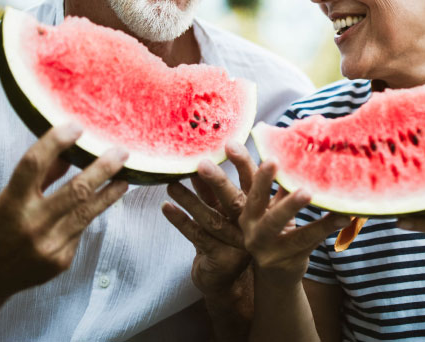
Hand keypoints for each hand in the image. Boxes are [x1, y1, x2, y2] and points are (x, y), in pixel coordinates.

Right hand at [0, 124, 128, 294]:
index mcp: (10, 204)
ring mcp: (48, 245)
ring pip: (88, 212)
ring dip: (110, 192)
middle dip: (103, 168)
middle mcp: (30, 225)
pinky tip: (96, 206)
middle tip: (122, 152)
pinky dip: (87, 216)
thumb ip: (38, 177)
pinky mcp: (61, 260)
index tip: (76, 126)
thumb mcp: (4, 199)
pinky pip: (80, 231)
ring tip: (124, 177)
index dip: (55, 142)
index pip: (34, 164)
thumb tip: (68, 151)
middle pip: (76, 190)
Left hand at [162, 143, 254, 297]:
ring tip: (171, 183)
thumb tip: (206, 153)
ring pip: (211, 218)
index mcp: (259, 207)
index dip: (243, 163)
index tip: (230, 145)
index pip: (252, 181)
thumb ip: (222, 187)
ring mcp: (237, 242)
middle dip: (217, 181)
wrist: (231, 280)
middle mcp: (251, 224)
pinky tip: (166, 207)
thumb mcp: (230, 209)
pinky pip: (197, 236)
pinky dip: (180, 221)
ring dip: (190, 200)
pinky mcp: (221, 258)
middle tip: (201, 164)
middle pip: (234, 199)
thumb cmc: (228, 235)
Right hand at [239, 160, 348, 284]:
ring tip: (320, 198)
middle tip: (299, 184)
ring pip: (290, 231)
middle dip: (274, 190)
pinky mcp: (288, 261)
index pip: (248, 186)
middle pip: (261, 207)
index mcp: (247, 211)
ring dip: (304, 213)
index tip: (269, 157)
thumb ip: (279, 184)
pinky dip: (327, 228)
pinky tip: (345, 217)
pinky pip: (310, 241)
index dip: (253, 170)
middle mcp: (252, 230)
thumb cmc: (276, 230)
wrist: (276, 274)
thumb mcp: (272, 207)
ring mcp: (269, 249)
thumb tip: (296, 148)